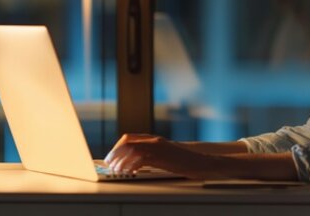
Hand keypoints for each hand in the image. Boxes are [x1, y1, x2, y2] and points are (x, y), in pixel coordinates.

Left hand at [104, 133, 222, 178]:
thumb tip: (133, 163)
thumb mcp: (164, 154)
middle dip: (115, 154)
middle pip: (127, 143)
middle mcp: (153, 140)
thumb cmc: (183, 161)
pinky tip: (131, 173)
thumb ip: (151, 154)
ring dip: (121, 161)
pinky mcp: (161, 156)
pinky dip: (132, 166)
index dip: (117, 147)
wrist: (199, 162)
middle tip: (110, 164)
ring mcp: (157, 147)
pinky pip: (141, 159)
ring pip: (131, 150)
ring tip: (117, 170)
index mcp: (153, 139)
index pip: (128, 138)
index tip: (112, 157)